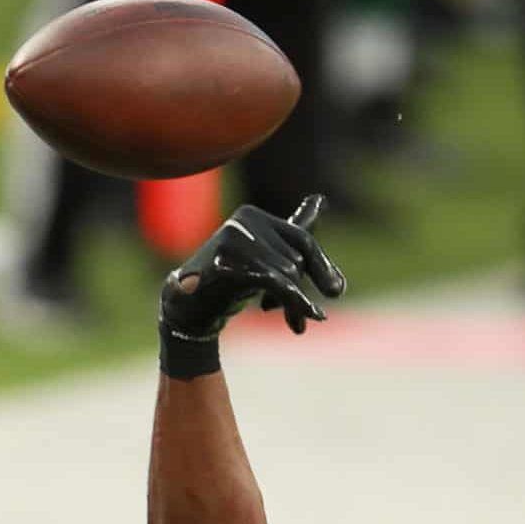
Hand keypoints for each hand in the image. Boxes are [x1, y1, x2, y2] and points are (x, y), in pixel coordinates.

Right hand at [160, 195, 346, 341]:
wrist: (188, 310)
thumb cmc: (228, 283)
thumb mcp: (266, 255)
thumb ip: (294, 230)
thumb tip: (322, 200)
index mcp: (252, 215)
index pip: (301, 239)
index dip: (321, 267)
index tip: (336, 291)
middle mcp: (242, 223)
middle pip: (296, 259)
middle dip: (302, 291)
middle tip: (299, 318)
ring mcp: (232, 243)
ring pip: (289, 273)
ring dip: (295, 304)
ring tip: (293, 323)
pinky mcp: (228, 267)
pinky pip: (275, 284)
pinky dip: (294, 303)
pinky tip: (301, 322)